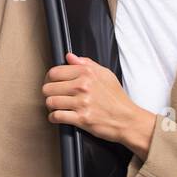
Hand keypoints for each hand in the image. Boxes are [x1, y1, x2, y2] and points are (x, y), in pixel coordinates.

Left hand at [42, 52, 157, 158]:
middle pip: (48, 87)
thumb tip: (70, 57)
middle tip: (54, 96)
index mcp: (87, 73)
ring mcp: (82, 103)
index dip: (50, 79)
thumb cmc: (117, 98)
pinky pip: (56, 116)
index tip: (52, 83)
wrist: (127, 119)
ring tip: (56, 106)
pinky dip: (53, 118)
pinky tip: (58, 116)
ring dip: (51, 106)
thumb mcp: (105, 75)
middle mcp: (83, 86)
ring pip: (50, 102)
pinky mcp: (81, 118)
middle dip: (49, 93)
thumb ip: (86, 64)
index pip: (54, 72)